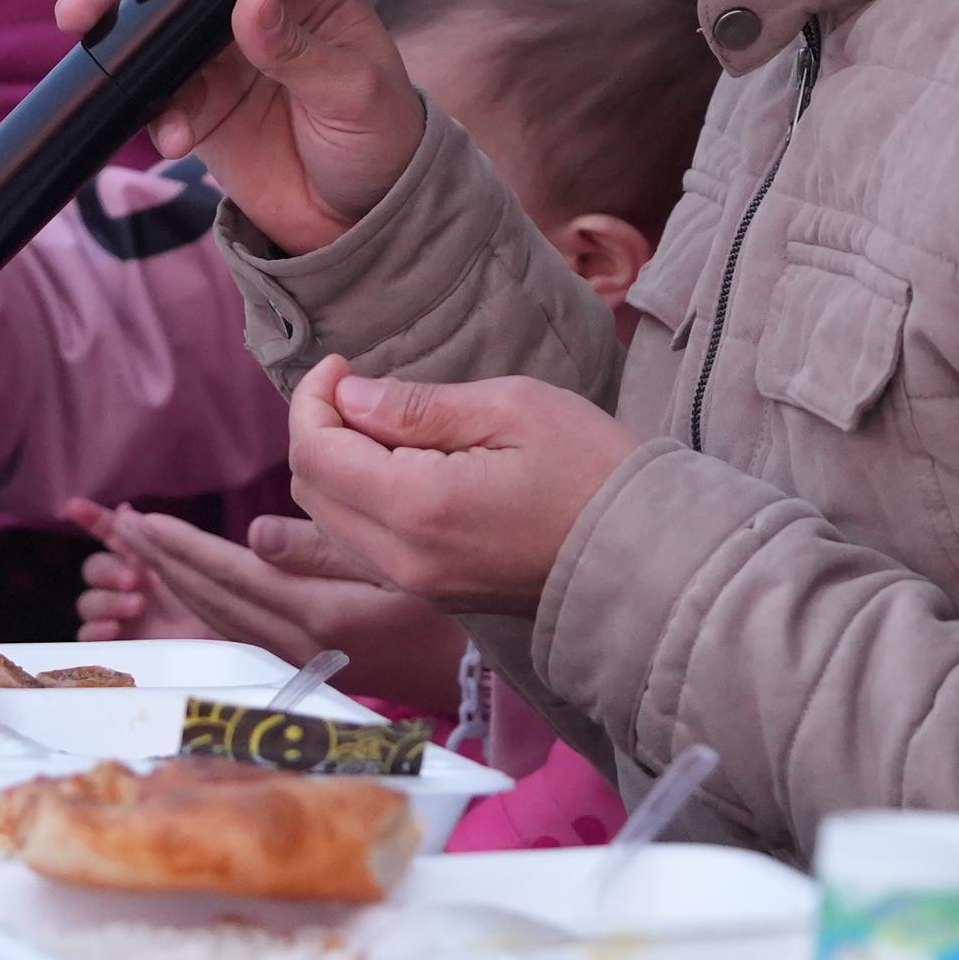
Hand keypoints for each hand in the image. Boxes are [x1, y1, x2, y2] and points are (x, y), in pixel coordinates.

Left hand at [63, 499, 469, 715]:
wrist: (477, 673)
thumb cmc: (449, 606)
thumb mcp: (397, 564)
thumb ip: (324, 550)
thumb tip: (253, 534)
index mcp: (317, 614)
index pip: (229, 574)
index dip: (180, 545)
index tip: (137, 519)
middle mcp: (297, 645)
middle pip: (211, 600)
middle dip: (162, 561)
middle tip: (120, 525)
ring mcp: (299, 662)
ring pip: (218, 620)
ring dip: (176, 583)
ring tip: (142, 550)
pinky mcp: (308, 667)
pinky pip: (238, 633)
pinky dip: (205, 605)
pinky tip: (193, 588)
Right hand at [68, 0, 422, 255]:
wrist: (358, 220)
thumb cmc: (380, 138)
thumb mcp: (353, 91)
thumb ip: (299, 47)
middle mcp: (256, 5)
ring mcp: (220, 52)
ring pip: (154, 21)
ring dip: (114, 19)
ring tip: (83, 21)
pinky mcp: (196, 103)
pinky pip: (155, 93)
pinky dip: (150, 108)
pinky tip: (171, 135)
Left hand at [276, 358, 636, 613]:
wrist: (647, 556)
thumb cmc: (592, 471)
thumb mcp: (512, 409)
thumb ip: (419, 406)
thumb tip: (350, 396)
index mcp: (416, 506)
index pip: (315, 451)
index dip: (313, 397)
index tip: (343, 364)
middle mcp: (401, 558)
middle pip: (310, 489)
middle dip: (318, 429)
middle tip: (358, 387)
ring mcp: (415, 586)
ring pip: (330, 522)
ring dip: (335, 468)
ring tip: (380, 425)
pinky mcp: (433, 595)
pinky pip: (362, 548)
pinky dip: (358, 502)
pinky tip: (396, 469)